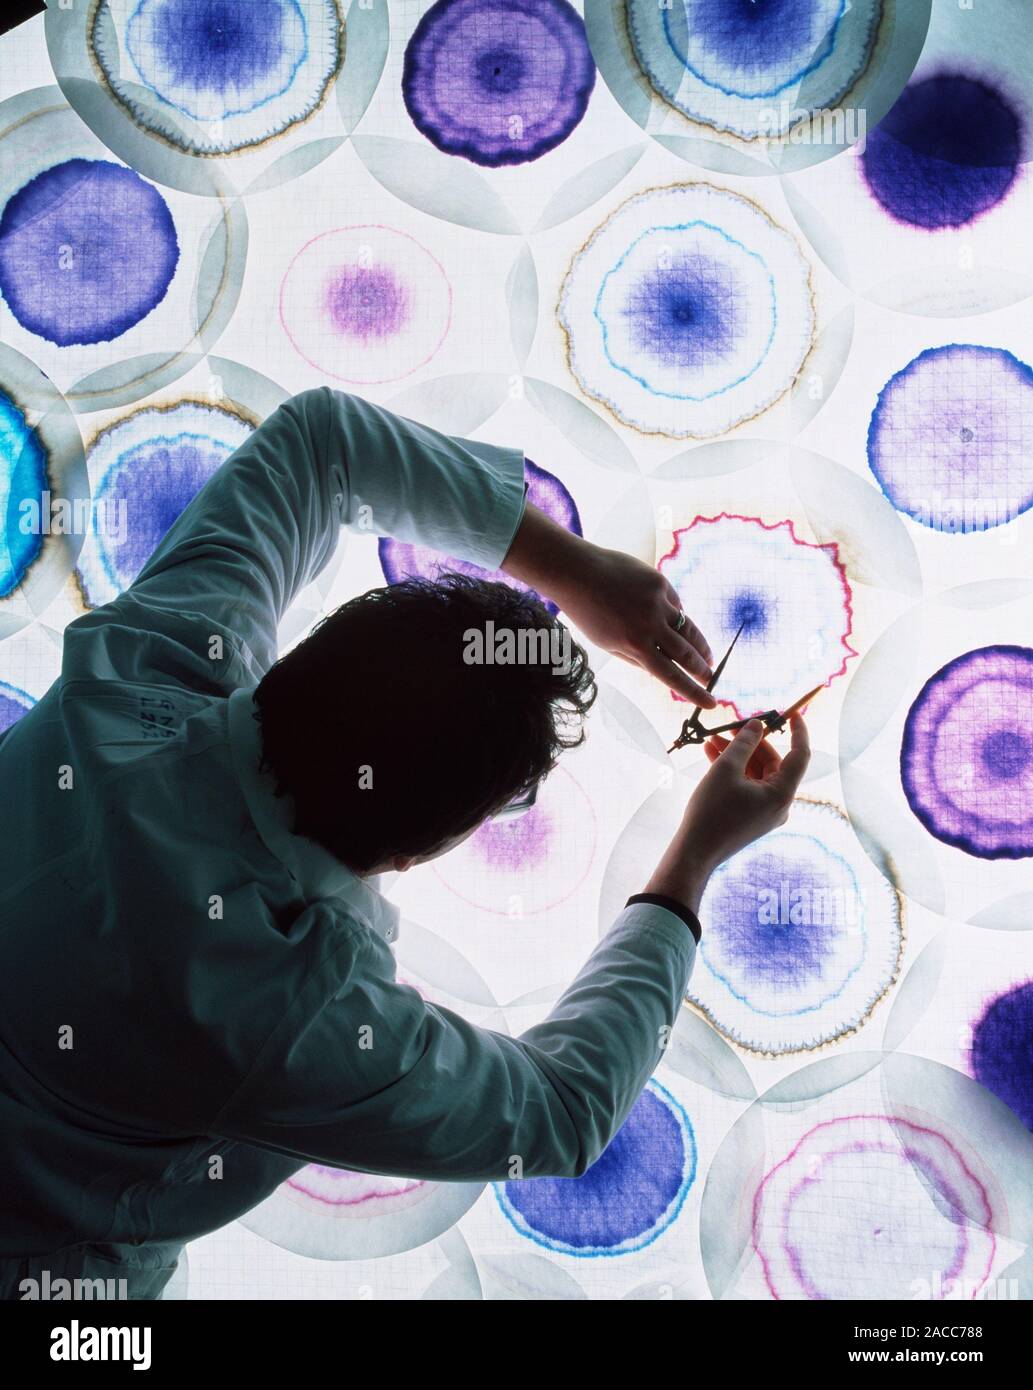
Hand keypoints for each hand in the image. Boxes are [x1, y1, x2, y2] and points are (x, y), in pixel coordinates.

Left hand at [556, 544, 716, 706]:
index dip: (694, 691)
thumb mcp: (608, 644)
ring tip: (709, 657)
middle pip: (687, 653)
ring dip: (701, 646)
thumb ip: (636, 657)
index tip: (710, 702)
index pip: (672, 676)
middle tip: (712, 678)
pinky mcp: (660, 583)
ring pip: (688, 629)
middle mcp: (650, 625)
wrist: (578, 572)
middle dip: (703, 669)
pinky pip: (675, 605)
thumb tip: (664, 667)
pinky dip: (676, 616)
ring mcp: (658, 602)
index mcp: (635, 645)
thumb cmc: (588, 613)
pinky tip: (674, 622)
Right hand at [643, 715, 810, 913]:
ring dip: (737, 756)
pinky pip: (748, 787)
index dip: (798, 731)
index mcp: (782, 793)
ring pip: (756, 774)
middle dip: (751, 743)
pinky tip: (712, 756)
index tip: (792, 712)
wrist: (694, 852)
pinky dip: (734, 772)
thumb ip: (744, 742)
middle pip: (772, 763)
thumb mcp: (726, 769)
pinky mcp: (751, 817)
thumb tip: (757, 725)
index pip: (799, 755)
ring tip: (711, 741)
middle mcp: (780, 804)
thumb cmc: (711, 811)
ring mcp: (766, 812)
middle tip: (731, 727)